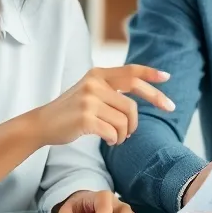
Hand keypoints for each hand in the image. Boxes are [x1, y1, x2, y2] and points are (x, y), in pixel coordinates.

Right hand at [33, 65, 172, 146]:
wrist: (43, 124)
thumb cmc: (71, 111)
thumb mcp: (90, 91)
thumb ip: (111, 88)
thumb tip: (143, 92)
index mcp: (97, 74)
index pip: (130, 71)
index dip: (150, 74)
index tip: (167, 78)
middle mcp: (94, 84)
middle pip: (133, 101)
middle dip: (154, 104)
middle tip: (168, 109)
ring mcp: (89, 100)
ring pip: (125, 121)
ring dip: (125, 133)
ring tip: (118, 136)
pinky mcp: (85, 118)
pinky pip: (114, 132)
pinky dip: (115, 140)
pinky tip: (109, 140)